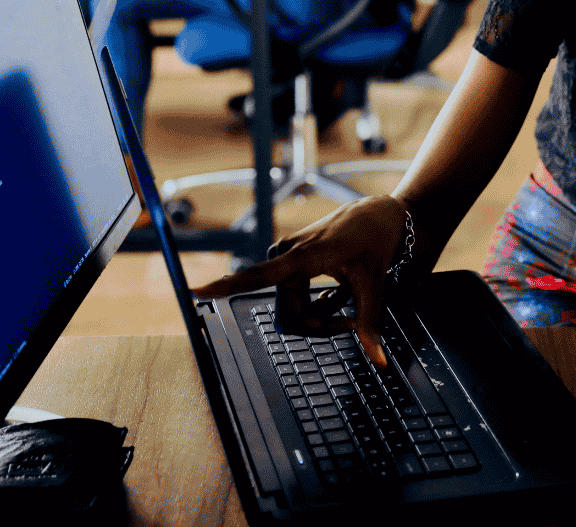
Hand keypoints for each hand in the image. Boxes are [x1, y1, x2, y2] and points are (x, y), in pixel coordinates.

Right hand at [193, 194, 411, 365]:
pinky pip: (297, 299)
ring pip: (294, 311)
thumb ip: (370, 322)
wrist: (378, 215)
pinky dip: (321, 304)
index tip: (196, 291)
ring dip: (323, 315)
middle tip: (351, 322)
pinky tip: (341, 291)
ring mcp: (287, 258)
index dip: (227, 285)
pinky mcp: (290, 261)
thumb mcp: (375, 283)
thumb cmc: (374, 242)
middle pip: (289, 315)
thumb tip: (379, 360)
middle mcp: (287, 254)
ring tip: (349, 298)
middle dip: (320, 326)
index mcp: (303, 256)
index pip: (260, 275)